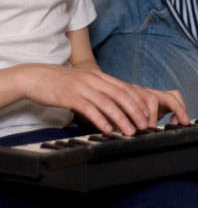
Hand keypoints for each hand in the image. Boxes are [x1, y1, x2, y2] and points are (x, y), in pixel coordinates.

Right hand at [17, 64, 188, 134]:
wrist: (38, 76)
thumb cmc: (63, 83)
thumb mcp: (86, 84)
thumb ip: (101, 92)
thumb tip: (117, 108)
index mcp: (100, 76)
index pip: (126, 88)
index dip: (139, 102)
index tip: (149, 115)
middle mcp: (95, 80)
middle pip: (121, 95)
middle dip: (136, 111)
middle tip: (145, 125)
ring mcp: (83, 87)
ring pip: (108, 103)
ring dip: (121, 118)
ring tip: (130, 131)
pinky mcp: (71, 96)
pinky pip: (89, 108)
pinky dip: (100, 119)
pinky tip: (107, 129)